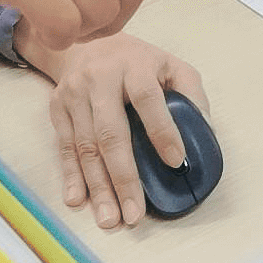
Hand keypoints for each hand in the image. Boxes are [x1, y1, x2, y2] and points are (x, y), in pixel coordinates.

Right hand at [13, 28, 206, 230]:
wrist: (85, 44)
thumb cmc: (138, 63)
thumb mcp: (171, 66)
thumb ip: (191, 95)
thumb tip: (204, 136)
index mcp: (134, 65)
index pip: (147, 98)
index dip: (161, 130)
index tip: (175, 162)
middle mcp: (100, 78)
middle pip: (111, 131)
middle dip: (124, 177)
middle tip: (134, 213)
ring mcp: (74, 93)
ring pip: (86, 145)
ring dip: (98, 186)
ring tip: (111, 218)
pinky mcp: (57, 107)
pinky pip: (65, 147)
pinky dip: (71, 176)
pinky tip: (78, 200)